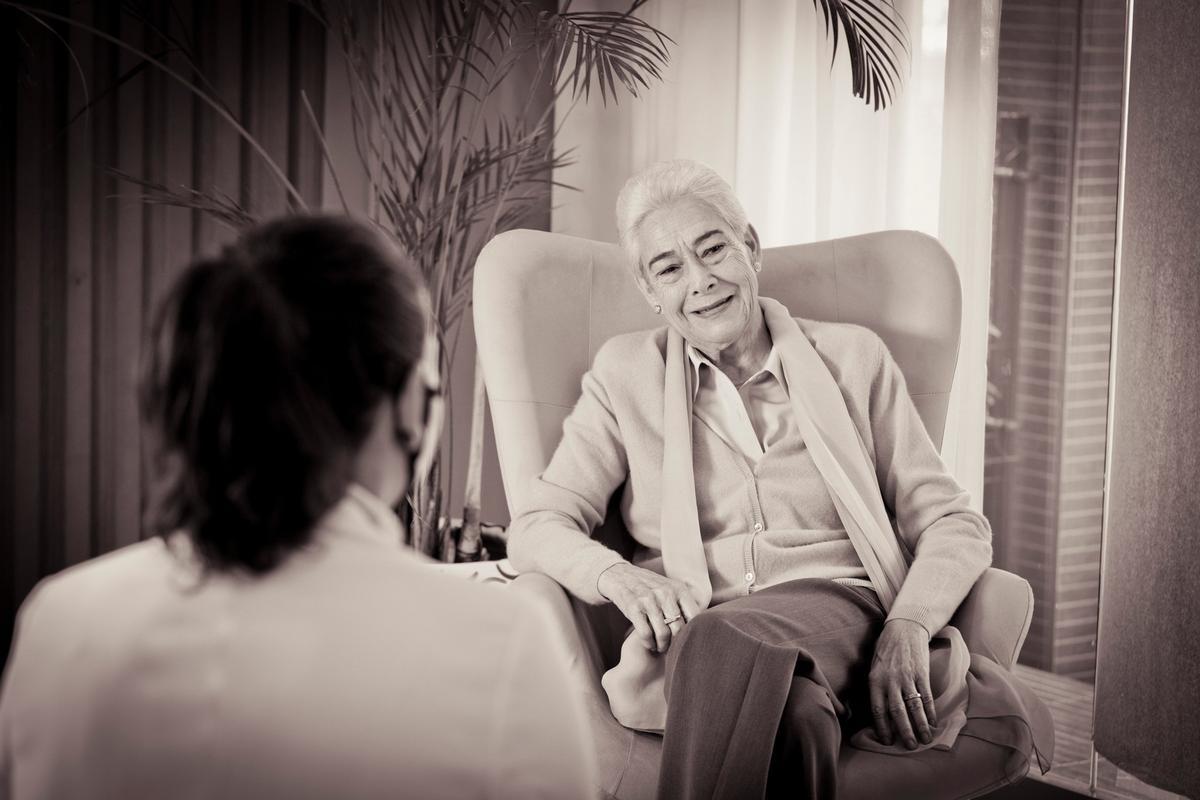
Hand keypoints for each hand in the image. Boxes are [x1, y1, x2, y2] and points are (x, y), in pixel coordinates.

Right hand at [596, 563, 701, 653]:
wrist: (620, 575)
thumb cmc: (649, 586)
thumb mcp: (669, 587)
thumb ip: (683, 604)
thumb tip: (701, 626)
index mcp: (678, 588)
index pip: (694, 617)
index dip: (692, 633)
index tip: (688, 640)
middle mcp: (665, 593)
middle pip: (678, 628)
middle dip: (676, 643)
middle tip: (672, 648)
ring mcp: (649, 600)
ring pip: (662, 633)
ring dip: (662, 646)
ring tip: (660, 648)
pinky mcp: (633, 607)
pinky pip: (645, 633)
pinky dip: (649, 643)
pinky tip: (649, 644)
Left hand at [868, 619, 937, 748]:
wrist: (904, 628)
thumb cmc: (887, 650)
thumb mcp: (874, 667)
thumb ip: (877, 687)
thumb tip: (880, 712)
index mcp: (875, 680)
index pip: (877, 709)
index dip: (882, 727)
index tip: (887, 741)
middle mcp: (890, 680)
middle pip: (897, 712)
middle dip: (904, 731)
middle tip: (909, 746)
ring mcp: (907, 677)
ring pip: (914, 707)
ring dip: (920, 725)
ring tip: (925, 739)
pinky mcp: (922, 673)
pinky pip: (926, 696)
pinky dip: (930, 711)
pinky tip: (933, 722)